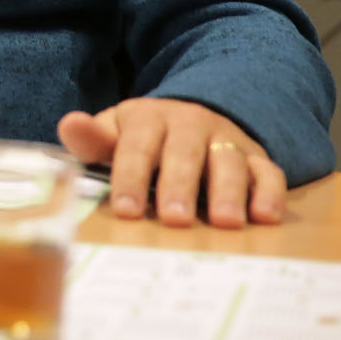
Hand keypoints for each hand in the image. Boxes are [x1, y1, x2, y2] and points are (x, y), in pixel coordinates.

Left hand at [58, 97, 285, 228]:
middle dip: (180, 185)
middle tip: (175, 218)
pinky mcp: (256, 156)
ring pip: (229, 160)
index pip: (136, 146)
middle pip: (184, 153)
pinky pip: (268, 171)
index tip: (126, 209)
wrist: (189, 116)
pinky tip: (265, 216)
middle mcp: (190, 123)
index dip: (130, 176)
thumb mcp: (113, 134)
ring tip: (225, 222)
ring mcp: (225, 139)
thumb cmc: (142, 138)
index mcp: (148, 118)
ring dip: (228, 191)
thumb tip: (70, 125)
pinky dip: (270, 192)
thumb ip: (92, 139)